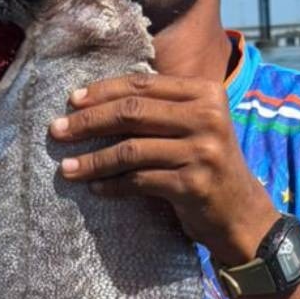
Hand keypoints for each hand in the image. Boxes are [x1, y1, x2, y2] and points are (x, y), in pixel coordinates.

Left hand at [49, 73, 277, 266]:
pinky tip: (95, 189)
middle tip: (56, 130)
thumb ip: (162, 109)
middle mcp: (207, 117)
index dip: (102, 91)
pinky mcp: (193, 184)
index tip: (71, 101)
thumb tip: (95, 100)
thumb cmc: (208, 166)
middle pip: (132, 112)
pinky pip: (139, 181)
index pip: (143, 85)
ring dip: (93, 160)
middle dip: (88, 122)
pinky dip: (112, 185)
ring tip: (67, 168)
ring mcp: (202, 151)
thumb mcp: (195, 127)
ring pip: (131, 149)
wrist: (243, 214)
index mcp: (206, 93)